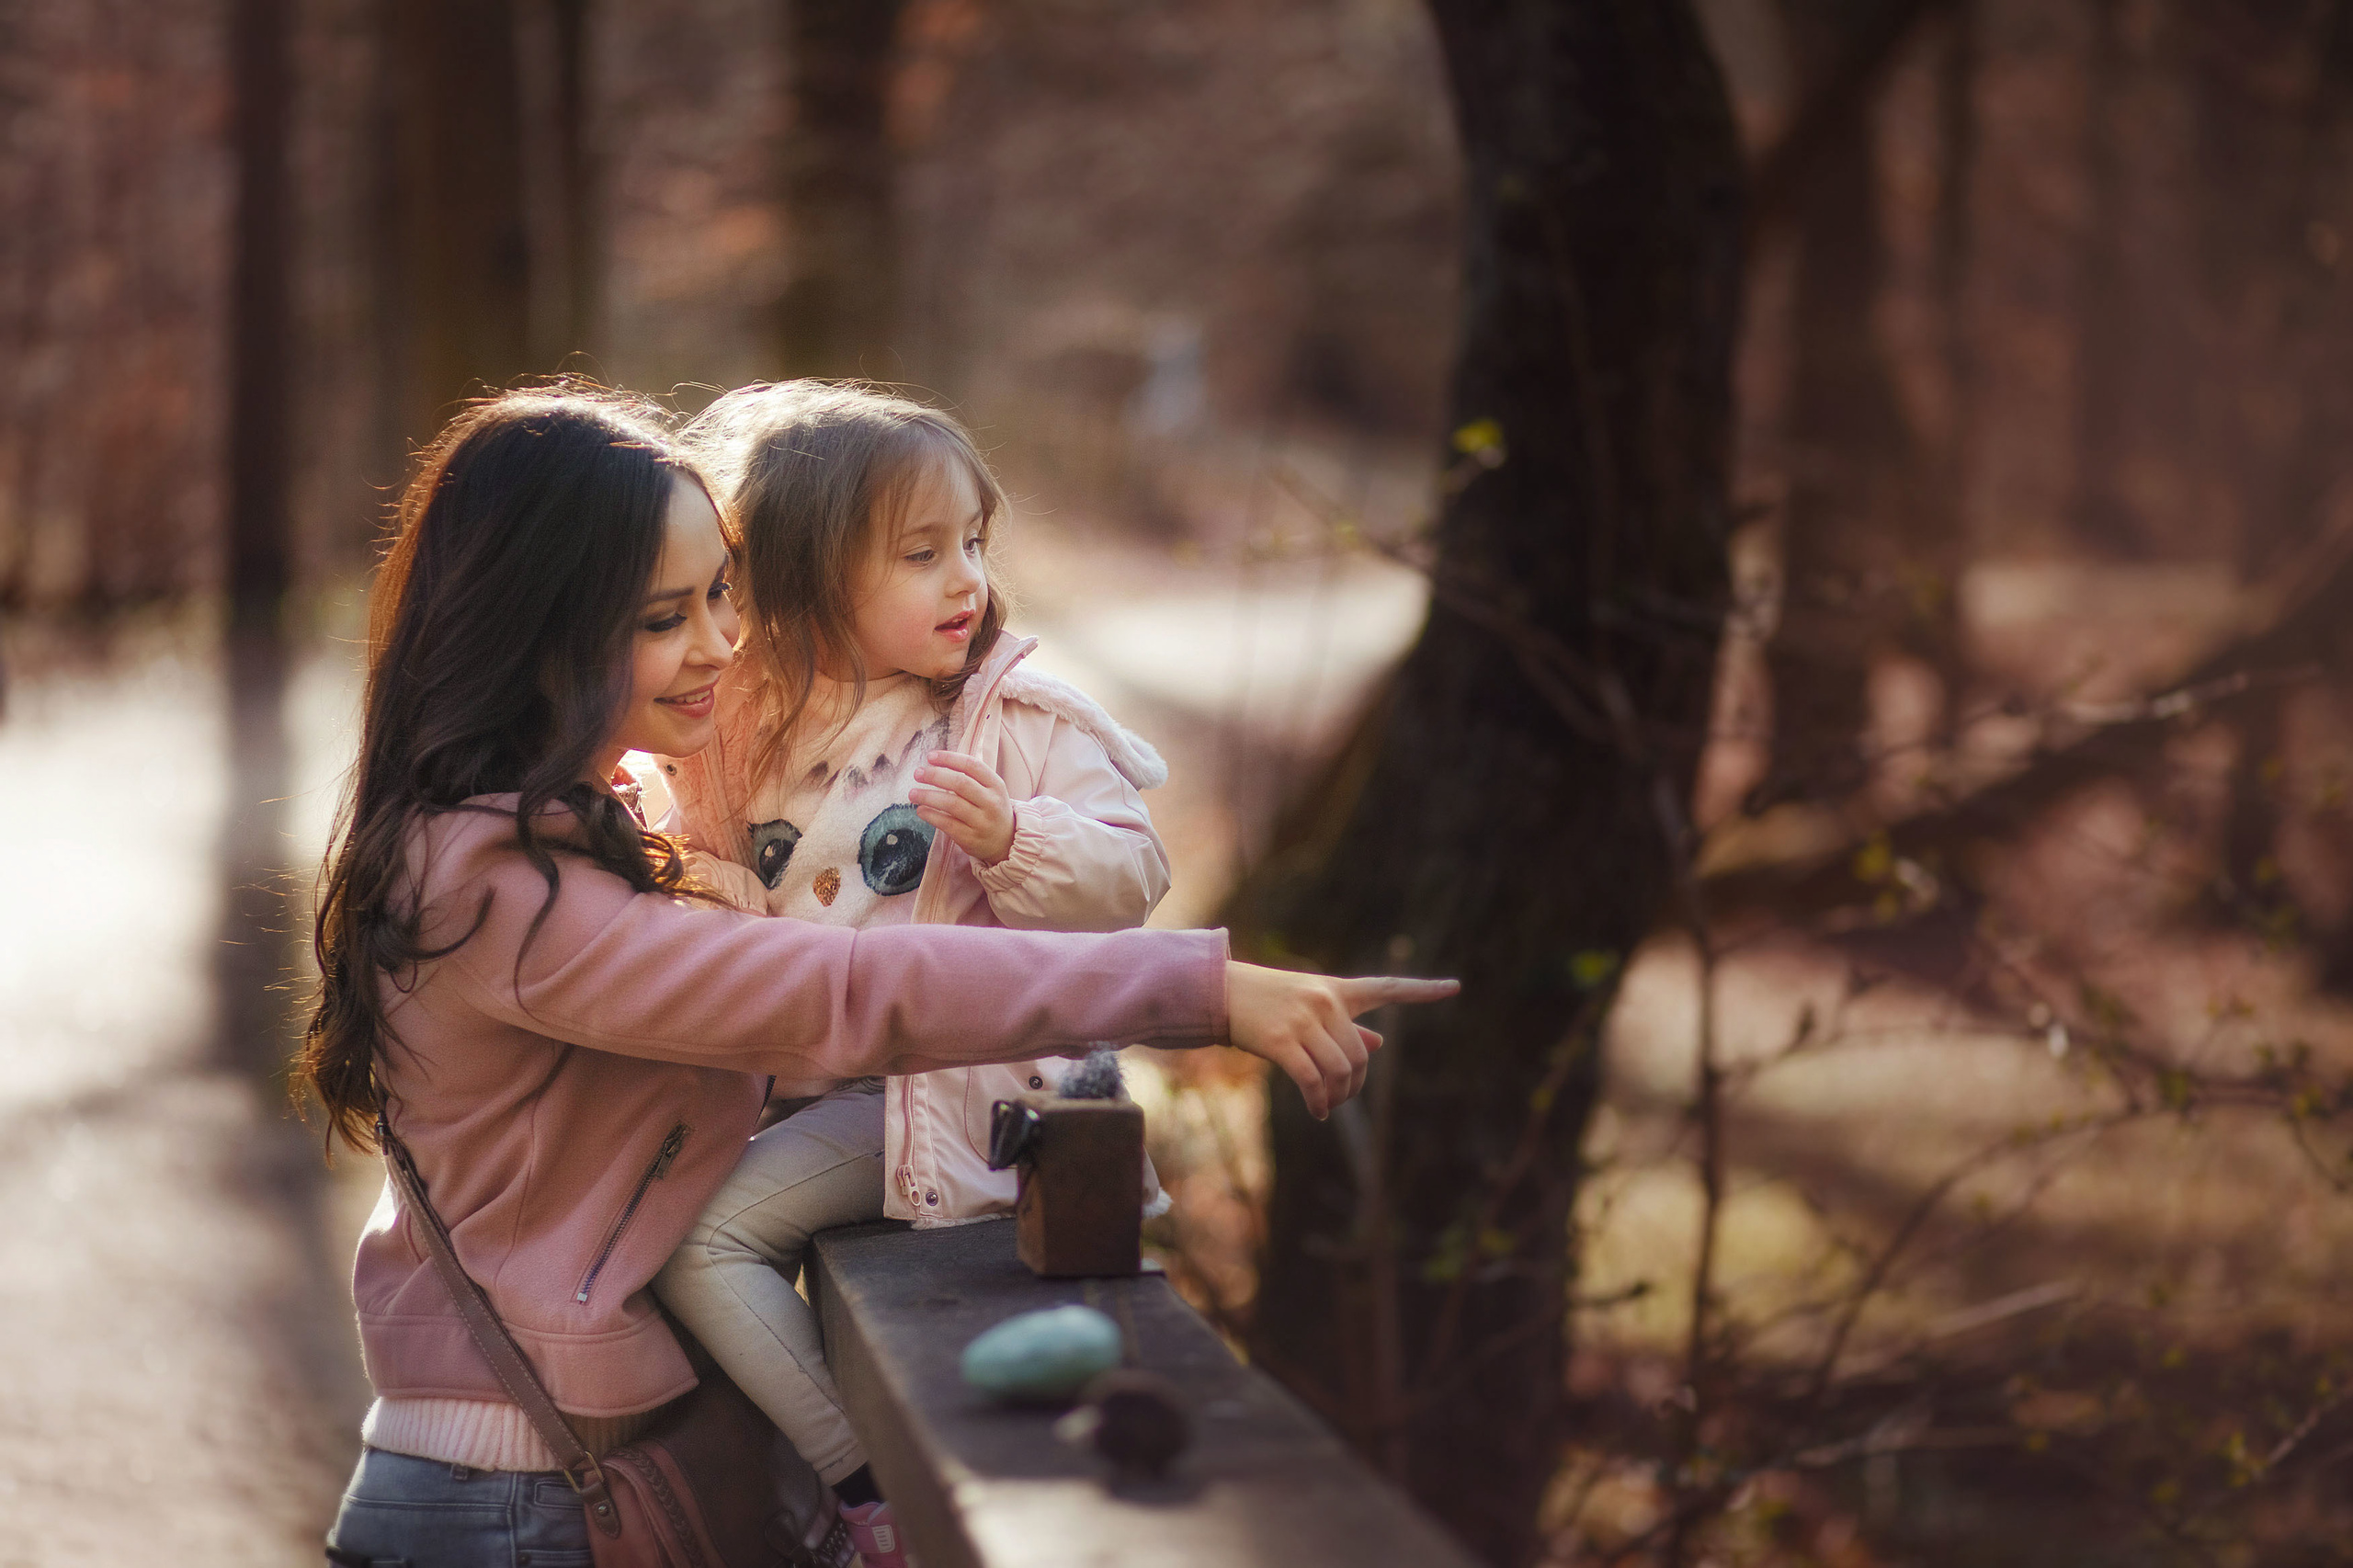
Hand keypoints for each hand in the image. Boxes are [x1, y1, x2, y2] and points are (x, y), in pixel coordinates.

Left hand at [911, 750, 1017, 865]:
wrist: (1006, 842)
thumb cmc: (991, 810)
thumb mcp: (991, 791)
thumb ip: (970, 777)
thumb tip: (936, 762)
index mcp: (996, 785)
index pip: (972, 766)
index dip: (949, 759)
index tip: (930, 756)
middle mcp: (991, 803)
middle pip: (960, 783)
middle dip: (935, 776)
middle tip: (918, 773)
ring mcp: (982, 822)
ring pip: (951, 804)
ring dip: (928, 796)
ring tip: (912, 793)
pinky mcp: (971, 838)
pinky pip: (947, 824)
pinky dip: (930, 815)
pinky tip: (921, 810)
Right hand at [1224, 963, 1459, 1118]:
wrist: (1220, 991)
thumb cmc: (1267, 1001)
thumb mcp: (1309, 1006)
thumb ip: (1346, 1025)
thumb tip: (1381, 1041)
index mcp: (1337, 989)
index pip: (1386, 988)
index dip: (1422, 990)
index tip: (1456, 988)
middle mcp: (1325, 1001)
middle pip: (1361, 1054)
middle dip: (1355, 1085)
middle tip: (1341, 1099)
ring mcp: (1304, 1020)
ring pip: (1341, 1070)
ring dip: (1338, 1097)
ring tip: (1327, 1107)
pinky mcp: (1282, 1041)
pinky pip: (1313, 1081)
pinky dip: (1319, 1102)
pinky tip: (1318, 1111)